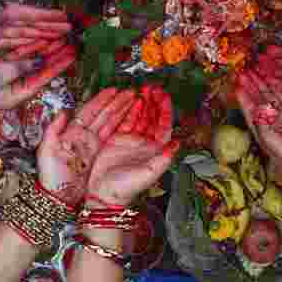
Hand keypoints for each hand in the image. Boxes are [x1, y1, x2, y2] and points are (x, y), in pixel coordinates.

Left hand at [0, 0, 72, 50]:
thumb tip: (4, 6)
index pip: (26, 12)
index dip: (45, 15)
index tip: (63, 18)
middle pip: (29, 24)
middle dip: (50, 27)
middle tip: (70, 30)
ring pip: (23, 35)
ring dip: (41, 37)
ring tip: (59, 40)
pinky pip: (10, 45)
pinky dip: (24, 47)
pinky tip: (36, 50)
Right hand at [0, 46, 76, 109]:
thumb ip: (22, 65)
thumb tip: (42, 59)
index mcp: (17, 94)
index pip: (46, 76)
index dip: (61, 62)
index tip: (75, 50)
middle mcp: (14, 89)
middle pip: (41, 69)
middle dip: (56, 54)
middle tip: (72, 39)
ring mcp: (5, 81)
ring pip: (30, 62)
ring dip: (44, 49)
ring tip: (59, 37)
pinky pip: (17, 60)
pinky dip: (27, 50)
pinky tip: (36, 40)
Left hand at [37, 88, 137, 204]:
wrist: (59, 198)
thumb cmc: (51, 176)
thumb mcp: (46, 151)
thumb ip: (53, 129)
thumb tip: (63, 112)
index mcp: (72, 133)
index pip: (89, 111)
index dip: (100, 100)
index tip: (112, 90)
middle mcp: (84, 137)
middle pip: (102, 115)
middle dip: (116, 103)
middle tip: (129, 93)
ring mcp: (92, 146)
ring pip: (109, 124)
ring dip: (121, 112)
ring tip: (133, 102)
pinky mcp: (99, 156)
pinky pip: (112, 137)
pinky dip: (122, 128)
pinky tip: (131, 121)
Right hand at [86, 86, 179, 206]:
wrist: (104, 193)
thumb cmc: (127, 187)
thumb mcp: (148, 173)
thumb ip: (163, 159)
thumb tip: (178, 145)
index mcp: (156, 150)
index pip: (164, 125)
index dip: (165, 110)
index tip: (163, 96)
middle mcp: (145, 143)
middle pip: (153, 117)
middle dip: (154, 102)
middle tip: (153, 87)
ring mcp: (132, 140)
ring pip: (140, 116)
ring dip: (143, 103)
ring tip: (144, 89)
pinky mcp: (117, 139)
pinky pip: (126, 120)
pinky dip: (130, 109)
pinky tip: (133, 99)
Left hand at [237, 70, 281, 179]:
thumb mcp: (274, 143)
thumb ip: (263, 124)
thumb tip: (256, 106)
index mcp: (263, 133)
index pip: (249, 112)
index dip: (243, 98)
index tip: (236, 84)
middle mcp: (272, 124)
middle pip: (258, 102)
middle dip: (251, 87)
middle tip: (243, 71)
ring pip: (271, 97)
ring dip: (263, 84)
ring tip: (254, 71)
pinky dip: (279, 87)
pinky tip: (272, 77)